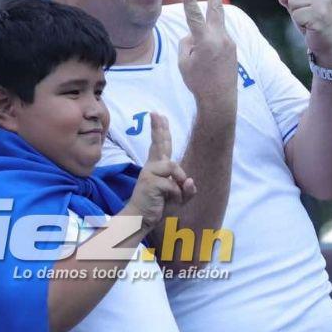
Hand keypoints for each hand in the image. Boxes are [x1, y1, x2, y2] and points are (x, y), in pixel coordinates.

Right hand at [126, 113, 195, 232]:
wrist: (141, 218)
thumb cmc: (157, 206)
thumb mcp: (178, 198)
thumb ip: (187, 189)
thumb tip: (190, 180)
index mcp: (156, 167)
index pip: (159, 145)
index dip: (159, 129)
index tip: (156, 115)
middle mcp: (152, 166)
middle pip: (159, 143)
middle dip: (159, 128)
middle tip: (156, 113)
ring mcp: (150, 172)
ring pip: (174, 167)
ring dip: (179, 183)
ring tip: (174, 196)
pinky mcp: (151, 181)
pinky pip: (174, 185)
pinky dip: (176, 196)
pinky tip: (166, 202)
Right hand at [178, 0, 237, 101]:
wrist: (220, 98)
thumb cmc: (197, 82)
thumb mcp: (183, 62)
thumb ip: (186, 42)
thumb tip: (192, 33)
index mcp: (204, 41)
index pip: (193, 16)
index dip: (188, 0)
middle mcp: (219, 38)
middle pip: (216, 9)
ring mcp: (229, 42)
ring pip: (213, 30)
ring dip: (205, 36)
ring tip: (202, 61)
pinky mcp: (233, 48)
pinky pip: (217, 41)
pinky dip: (209, 46)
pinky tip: (209, 65)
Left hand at [277, 0, 331, 67]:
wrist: (330, 42)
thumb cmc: (313, 21)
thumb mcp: (299, 6)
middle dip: (293, 2)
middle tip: (307, 13)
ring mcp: (324, 0)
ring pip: (291, 1)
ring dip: (295, 14)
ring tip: (309, 19)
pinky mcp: (320, 13)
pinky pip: (295, 14)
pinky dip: (299, 23)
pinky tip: (311, 26)